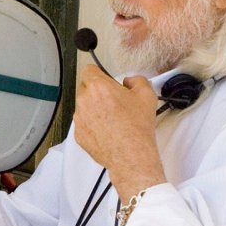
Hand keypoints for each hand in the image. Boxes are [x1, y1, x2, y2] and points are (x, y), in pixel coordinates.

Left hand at [73, 65, 166, 199]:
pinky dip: (92, 125)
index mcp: (98, 87)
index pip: (88, 70)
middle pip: (85, 89)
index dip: (98, 73)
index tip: (105, 80)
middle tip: (114, 101)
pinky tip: (108, 131)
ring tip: (112, 119)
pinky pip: (84, 124)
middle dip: (97, 92)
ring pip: (84, 107)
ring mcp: (79, 119)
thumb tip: (130, 82)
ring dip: (94, 109)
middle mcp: (84, 101)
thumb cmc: (136, 127)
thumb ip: (137, 80)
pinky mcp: (79, 135)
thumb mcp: (146, 95)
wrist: (130, 154)